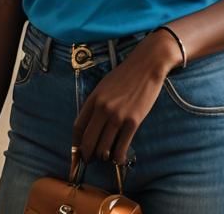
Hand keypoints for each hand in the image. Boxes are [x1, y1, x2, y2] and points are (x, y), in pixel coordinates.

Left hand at [73, 31, 176, 165]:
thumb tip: (91, 123)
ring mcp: (117, 116)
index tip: (79, 149)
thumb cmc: (127, 74)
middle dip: (87, 155)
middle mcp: (103, 108)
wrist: (147, 65)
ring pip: (104, 148)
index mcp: (94, 98)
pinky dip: (118, 157)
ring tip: (106, 157)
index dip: (77, 142)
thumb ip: (97, 103)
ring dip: (103, 156)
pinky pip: (121, 148)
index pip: (78, 127)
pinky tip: (119, 158)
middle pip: (88, 141)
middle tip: (90, 159)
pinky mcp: (133, 122)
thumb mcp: (105, 85)